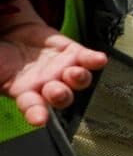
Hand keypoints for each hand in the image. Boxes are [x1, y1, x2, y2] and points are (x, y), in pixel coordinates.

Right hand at [0, 0, 104, 125]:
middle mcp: (47, 84)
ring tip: (76, 73)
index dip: (36, 114)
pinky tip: (99, 59)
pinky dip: (94, 60)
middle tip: (57, 91)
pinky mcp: (73, 53)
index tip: (39, 120)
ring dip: (79, 78)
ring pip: (77, 79)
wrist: (12, 35)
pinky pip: (87, 59)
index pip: (31, 107)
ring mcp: (62, 69)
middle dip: (60, 95)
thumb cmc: (1, 56)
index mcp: (25, 92)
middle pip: (60, 96)